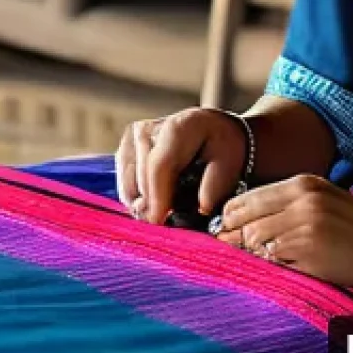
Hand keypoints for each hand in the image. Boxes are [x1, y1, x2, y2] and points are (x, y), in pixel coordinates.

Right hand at [115, 108, 246, 223]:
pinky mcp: (124, 147)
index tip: (159, 222)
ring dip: (144, 204)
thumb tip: (201, 208)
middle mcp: (148, 129)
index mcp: (178, 128)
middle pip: (141, 178)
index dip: (157, 197)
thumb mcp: (229, 163)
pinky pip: (124, 184)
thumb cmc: (220, 147)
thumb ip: (216, 185)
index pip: (159, 166)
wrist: (208, 127)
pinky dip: (137, 198)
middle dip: (152, 207)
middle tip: (167, 225)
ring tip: (165, 211)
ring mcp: (132, 137)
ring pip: (129, 184)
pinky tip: (154, 201)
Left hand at [215, 173, 352, 292]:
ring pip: (254, 238)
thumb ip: (287, 203)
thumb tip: (244, 219)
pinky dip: (267, 263)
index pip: (249, 197)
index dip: (231, 215)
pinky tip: (274, 266)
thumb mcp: (322, 200)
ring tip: (251, 258)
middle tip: (226, 246)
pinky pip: (272, 257)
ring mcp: (305, 224)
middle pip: (246, 216)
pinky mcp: (310, 250)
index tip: (225, 227)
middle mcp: (302, 199)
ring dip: (248, 251)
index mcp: (303, 184)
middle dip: (231, 233)